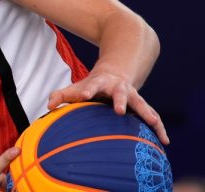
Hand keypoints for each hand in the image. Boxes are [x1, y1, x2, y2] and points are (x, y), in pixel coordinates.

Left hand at [48, 67, 168, 144]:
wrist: (114, 74)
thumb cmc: (91, 86)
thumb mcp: (77, 87)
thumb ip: (61, 95)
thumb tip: (48, 106)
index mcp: (100, 83)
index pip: (92, 85)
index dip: (87, 89)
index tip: (83, 94)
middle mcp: (119, 88)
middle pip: (121, 93)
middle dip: (120, 101)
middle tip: (119, 110)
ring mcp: (133, 96)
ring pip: (141, 104)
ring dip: (146, 113)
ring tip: (154, 122)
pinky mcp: (142, 105)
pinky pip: (152, 117)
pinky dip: (159, 127)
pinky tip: (165, 139)